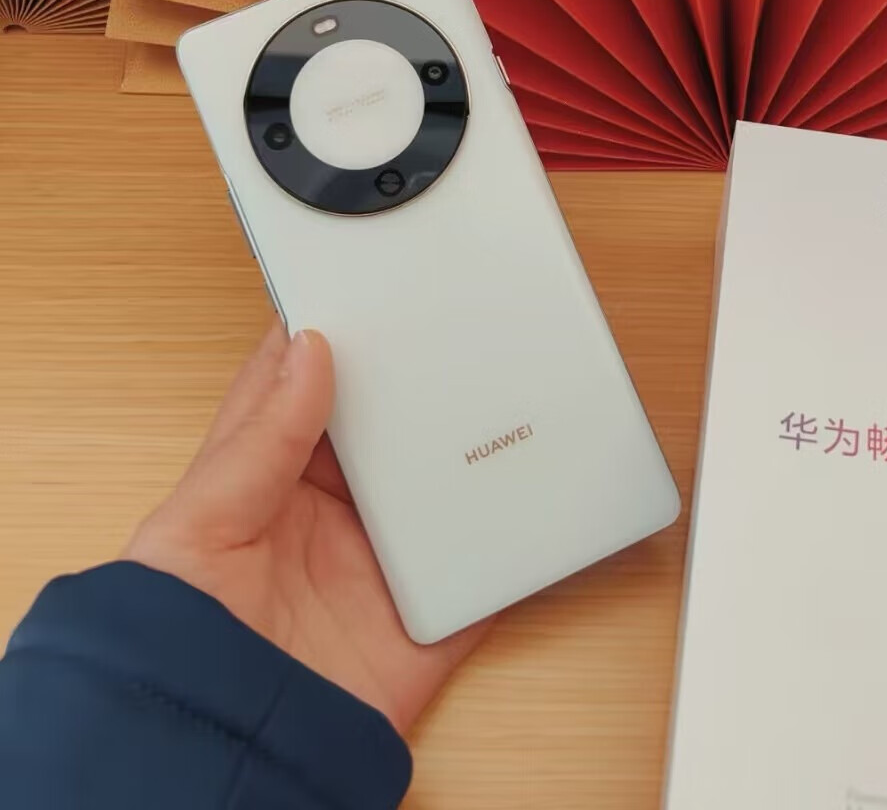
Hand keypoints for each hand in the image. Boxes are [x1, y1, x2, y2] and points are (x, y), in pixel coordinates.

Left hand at [125, 322, 487, 733]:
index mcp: (274, 477)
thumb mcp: (201, 525)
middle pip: (396, 426)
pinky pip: (495, 564)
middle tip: (465, 324)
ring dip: (483, 443)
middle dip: (426, 378)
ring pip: (452, 481)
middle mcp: (339, 511)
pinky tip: (549, 489)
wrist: (223, 761)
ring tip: (520, 383)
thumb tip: (308, 350)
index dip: (343, 333)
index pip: (313, 386)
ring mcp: (391, 559)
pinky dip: (526, 532)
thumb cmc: (177, 644)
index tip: (379, 284)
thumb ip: (258, 441)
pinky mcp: (436, 612)